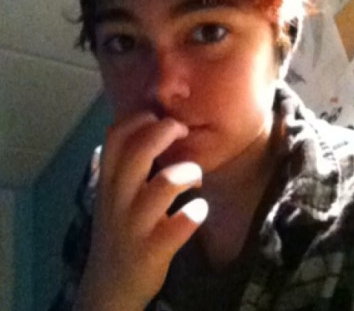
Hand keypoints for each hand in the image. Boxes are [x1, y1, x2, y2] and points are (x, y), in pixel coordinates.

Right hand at [73, 113, 207, 310]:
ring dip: (188, 173)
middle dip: (165, 131)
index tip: (158, 115)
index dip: (139, 118)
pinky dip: (197, 212)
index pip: (115, 135)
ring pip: (165, 183)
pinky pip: (183, 223)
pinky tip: (198, 211)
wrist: (110, 285)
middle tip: (183, 131)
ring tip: (195, 180)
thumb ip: (125, 163)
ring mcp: (134, 225)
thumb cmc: (119, 228)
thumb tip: (149, 124)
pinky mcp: (153, 249)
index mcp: (108, 180)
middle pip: (139, 151)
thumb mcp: (112, 194)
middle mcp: (117, 198)